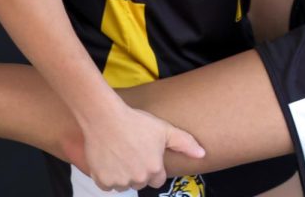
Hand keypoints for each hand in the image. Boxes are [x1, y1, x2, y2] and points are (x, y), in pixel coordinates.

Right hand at [81, 103, 205, 189]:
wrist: (106, 119)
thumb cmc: (135, 123)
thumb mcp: (165, 130)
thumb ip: (185, 143)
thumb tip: (202, 154)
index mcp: (154, 169)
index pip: (158, 180)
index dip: (154, 168)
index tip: (148, 156)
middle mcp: (138, 178)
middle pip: (141, 182)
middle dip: (139, 172)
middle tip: (134, 153)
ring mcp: (119, 181)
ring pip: (124, 184)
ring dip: (124, 175)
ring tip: (122, 154)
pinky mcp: (102, 180)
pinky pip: (107, 184)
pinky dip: (107, 176)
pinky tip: (110, 159)